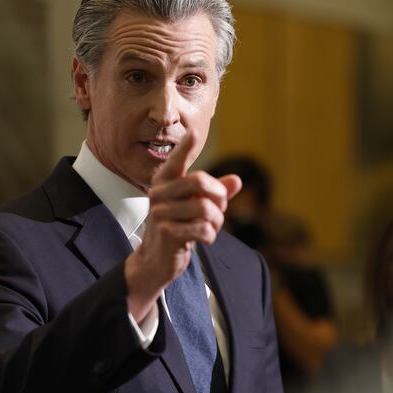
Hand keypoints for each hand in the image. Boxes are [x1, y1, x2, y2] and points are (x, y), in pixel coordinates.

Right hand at [124, 131, 241, 320]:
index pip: (177, 160)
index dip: (186, 147)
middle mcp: (159, 193)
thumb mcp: (195, 207)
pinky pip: (202, 229)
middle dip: (219, 197)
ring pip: (205, 208)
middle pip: (200, 182)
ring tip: (212, 227)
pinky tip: (205, 238)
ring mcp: (160, 213)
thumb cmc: (177, 228)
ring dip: (217, 221)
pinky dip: (210, 235)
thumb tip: (237, 180)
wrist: (155, 259)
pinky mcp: (166, 233)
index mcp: (165, 182)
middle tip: (221, 208)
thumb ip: (215, 193)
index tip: (194, 132)